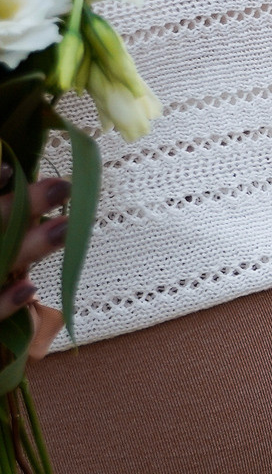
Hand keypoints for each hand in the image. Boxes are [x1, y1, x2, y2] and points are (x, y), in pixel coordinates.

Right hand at [2, 177, 69, 364]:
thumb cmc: (1, 292)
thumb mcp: (6, 259)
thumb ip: (10, 228)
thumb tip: (34, 189)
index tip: (8, 168)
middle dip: (19, 207)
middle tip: (62, 186)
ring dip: (27, 247)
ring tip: (65, 228)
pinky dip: (2, 305)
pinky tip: (28, 290)